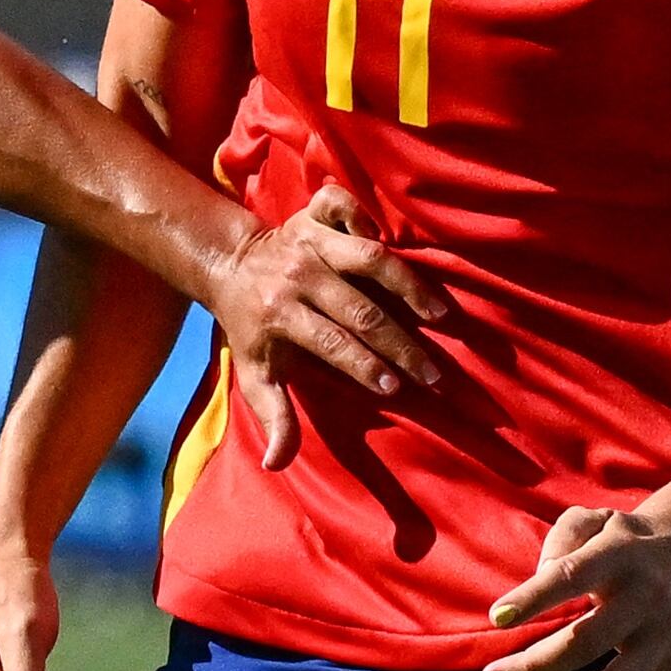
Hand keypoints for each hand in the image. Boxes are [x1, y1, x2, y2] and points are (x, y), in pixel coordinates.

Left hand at [195, 186, 450, 471]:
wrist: (228, 265)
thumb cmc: (251, 327)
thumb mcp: (254, 374)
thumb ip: (273, 417)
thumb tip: (275, 465)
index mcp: (278, 315)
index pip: (330, 342)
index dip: (364, 365)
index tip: (396, 387)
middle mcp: (295, 275)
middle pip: (359, 310)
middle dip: (400, 344)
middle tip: (434, 373)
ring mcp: (306, 240)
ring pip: (366, 258)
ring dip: (407, 285)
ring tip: (442, 316)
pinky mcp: (312, 213)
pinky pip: (342, 205)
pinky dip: (364, 215)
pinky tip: (393, 246)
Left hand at [480, 501, 670, 670]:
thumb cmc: (626, 538)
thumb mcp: (595, 518)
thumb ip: (561, 539)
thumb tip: (535, 581)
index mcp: (621, 556)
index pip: (573, 575)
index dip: (535, 597)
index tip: (496, 617)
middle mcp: (649, 598)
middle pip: (588, 640)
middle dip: (535, 664)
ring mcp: (667, 637)